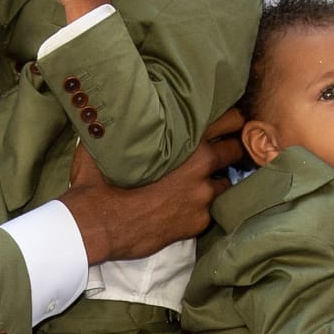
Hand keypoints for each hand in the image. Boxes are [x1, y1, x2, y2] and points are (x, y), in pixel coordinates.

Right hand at [63, 109, 242, 264]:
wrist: (98, 226)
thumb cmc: (101, 181)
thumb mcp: (111, 141)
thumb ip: (125, 124)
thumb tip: (119, 108)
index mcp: (187, 140)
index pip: (229, 120)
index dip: (233, 120)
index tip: (231, 121)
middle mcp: (202, 167)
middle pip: (235, 151)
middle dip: (230, 150)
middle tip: (222, 149)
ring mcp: (202, 198)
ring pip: (225, 183)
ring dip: (216, 180)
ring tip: (200, 180)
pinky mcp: (197, 223)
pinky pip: (211, 210)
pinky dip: (202, 206)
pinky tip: (186, 205)